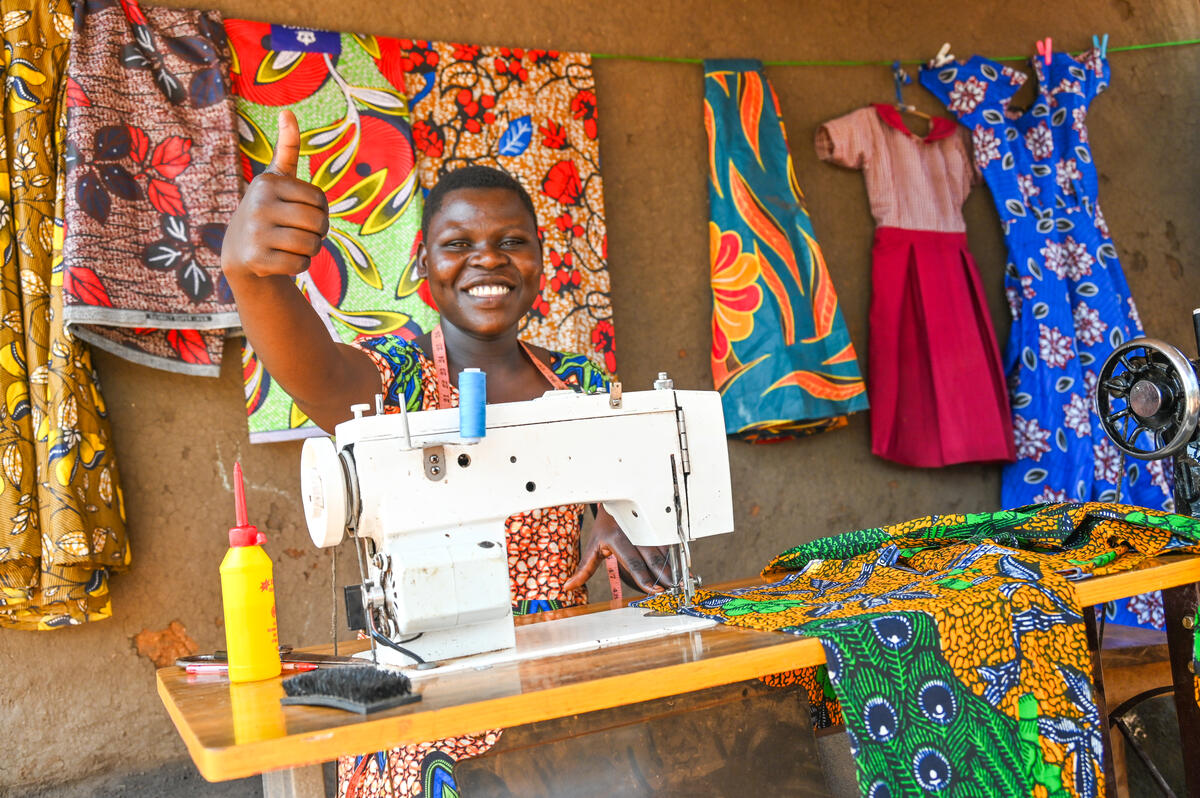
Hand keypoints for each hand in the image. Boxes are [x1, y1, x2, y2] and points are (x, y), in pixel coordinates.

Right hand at [221, 109, 329, 281]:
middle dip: (319, 232)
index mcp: (268, 183)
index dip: (321, 211)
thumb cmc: (268, 209)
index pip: (320, 200)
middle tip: (304, 233)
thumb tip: (287, 112)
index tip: (305, 213)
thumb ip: (287, 148)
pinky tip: (283, 259)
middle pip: (318, 223)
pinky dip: (300, 265)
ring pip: (311, 245)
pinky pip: (300, 264)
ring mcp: (255, 232)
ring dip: (311, 249)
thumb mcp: (275, 178)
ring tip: (294, 245)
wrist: (239, 250)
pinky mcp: (256, 259)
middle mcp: (258, 204)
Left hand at [563, 507, 671, 594]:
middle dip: (664, 576)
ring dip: (672, 568)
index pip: (632, 563)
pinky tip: (682, 569)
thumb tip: (568, 587)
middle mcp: (634, 533)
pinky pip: (669, 544)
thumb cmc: (604, 527)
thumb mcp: (592, 546)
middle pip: (652, 559)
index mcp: (616, 539)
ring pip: (664, 552)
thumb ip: (584, 569)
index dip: (644, 578)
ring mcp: (648, 528)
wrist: (616, 500)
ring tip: (681, 583)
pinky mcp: (658, 526)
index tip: (654, 590)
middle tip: (673, 590)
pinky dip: (676, 558)